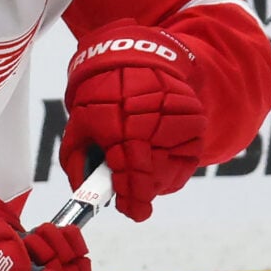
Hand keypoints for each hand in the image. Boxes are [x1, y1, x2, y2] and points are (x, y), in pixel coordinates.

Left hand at [60, 23, 207, 220]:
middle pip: (153, 177)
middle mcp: (149, 125)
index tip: (130, 210)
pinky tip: (159, 155)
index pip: (130, 175)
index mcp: (117, 128)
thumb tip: (85, 196)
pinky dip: (174, 163)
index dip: (131, 198)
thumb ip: (77, 165)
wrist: (133, 60)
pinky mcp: (193, 120)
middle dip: (143, 192)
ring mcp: (175, 122)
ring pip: (172, 170)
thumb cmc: (100, 97)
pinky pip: (188, 158)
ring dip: (158, 178)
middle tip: (135, 199)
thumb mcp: (77, 128)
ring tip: (144, 165)